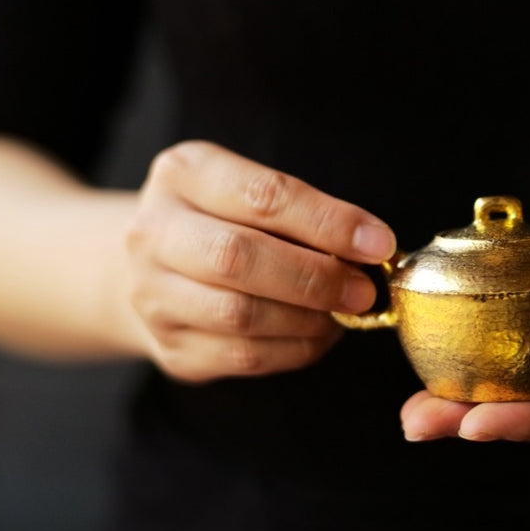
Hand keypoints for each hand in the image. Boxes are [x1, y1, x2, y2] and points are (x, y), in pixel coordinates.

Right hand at [122, 141, 394, 381]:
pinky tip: (319, 336)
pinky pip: (243, 356)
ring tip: (344, 314)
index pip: (263, 197)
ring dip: (308, 319)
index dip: (329, 223)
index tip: (379, 243)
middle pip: (239, 257)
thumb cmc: (223, 220)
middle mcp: (154, 232)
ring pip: (239, 314)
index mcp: (182, 174)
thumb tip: (371, 247)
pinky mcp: (169, 347)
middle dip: (316, 277)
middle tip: (363, 290)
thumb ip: (303, 212)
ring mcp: (152, 294)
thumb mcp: (249, 191)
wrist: (150, 267)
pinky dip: (294, 349)